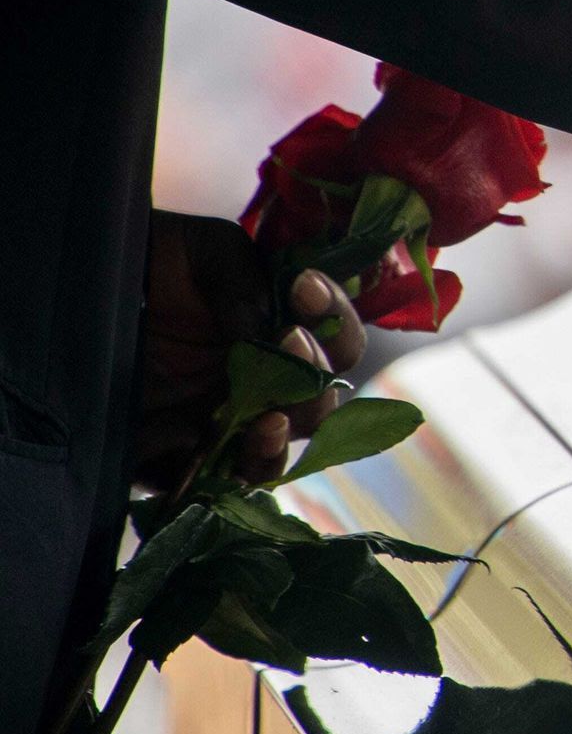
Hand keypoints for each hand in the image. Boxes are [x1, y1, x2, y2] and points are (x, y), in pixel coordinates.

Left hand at [139, 211, 366, 489]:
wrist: (73, 292)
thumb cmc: (148, 263)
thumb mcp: (202, 250)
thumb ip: (245, 280)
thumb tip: (268, 333)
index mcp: (282, 334)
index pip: (336, 339)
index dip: (334, 319)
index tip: (304, 291)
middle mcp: (262, 385)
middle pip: (319, 404)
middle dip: (314, 380)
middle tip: (289, 344)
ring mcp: (221, 424)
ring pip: (273, 455)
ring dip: (278, 440)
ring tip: (266, 420)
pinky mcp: (175, 458)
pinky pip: (208, 483)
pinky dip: (214, 472)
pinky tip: (195, 438)